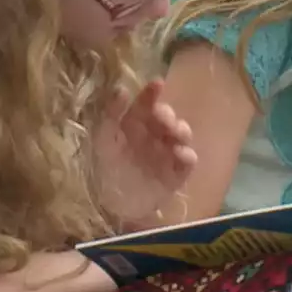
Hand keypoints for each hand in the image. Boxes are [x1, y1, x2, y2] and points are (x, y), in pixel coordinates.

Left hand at [91, 79, 197, 224]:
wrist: (110, 207)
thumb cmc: (104, 170)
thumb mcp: (103, 139)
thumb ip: (111, 114)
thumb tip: (122, 89)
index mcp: (134, 125)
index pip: (146, 103)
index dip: (152, 93)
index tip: (158, 84)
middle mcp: (153, 135)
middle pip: (167, 118)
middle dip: (168, 114)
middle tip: (163, 118)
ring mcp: (167, 154)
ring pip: (182, 135)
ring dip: (182, 130)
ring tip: (174, 134)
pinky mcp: (176, 174)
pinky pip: (188, 161)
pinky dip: (187, 155)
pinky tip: (179, 154)